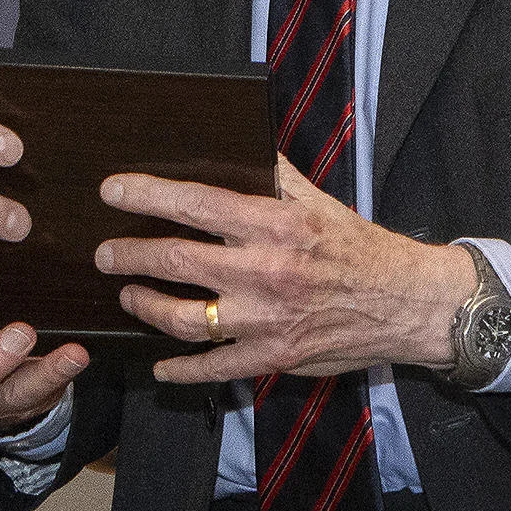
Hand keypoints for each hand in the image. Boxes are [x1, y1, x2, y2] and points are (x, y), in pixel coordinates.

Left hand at [95, 159, 463, 385]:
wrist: (406, 302)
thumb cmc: (358, 247)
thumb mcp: (316, 201)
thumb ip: (273, 175)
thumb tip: (239, 140)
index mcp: (274, 226)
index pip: (196, 205)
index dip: (147, 196)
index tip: (112, 191)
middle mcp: (265, 272)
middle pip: (177, 262)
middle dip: (130, 256)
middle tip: (105, 254)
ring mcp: (266, 320)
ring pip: (185, 317)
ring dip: (147, 306)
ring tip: (129, 295)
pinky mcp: (273, 357)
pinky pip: (214, 368)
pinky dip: (181, 370)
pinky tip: (160, 365)